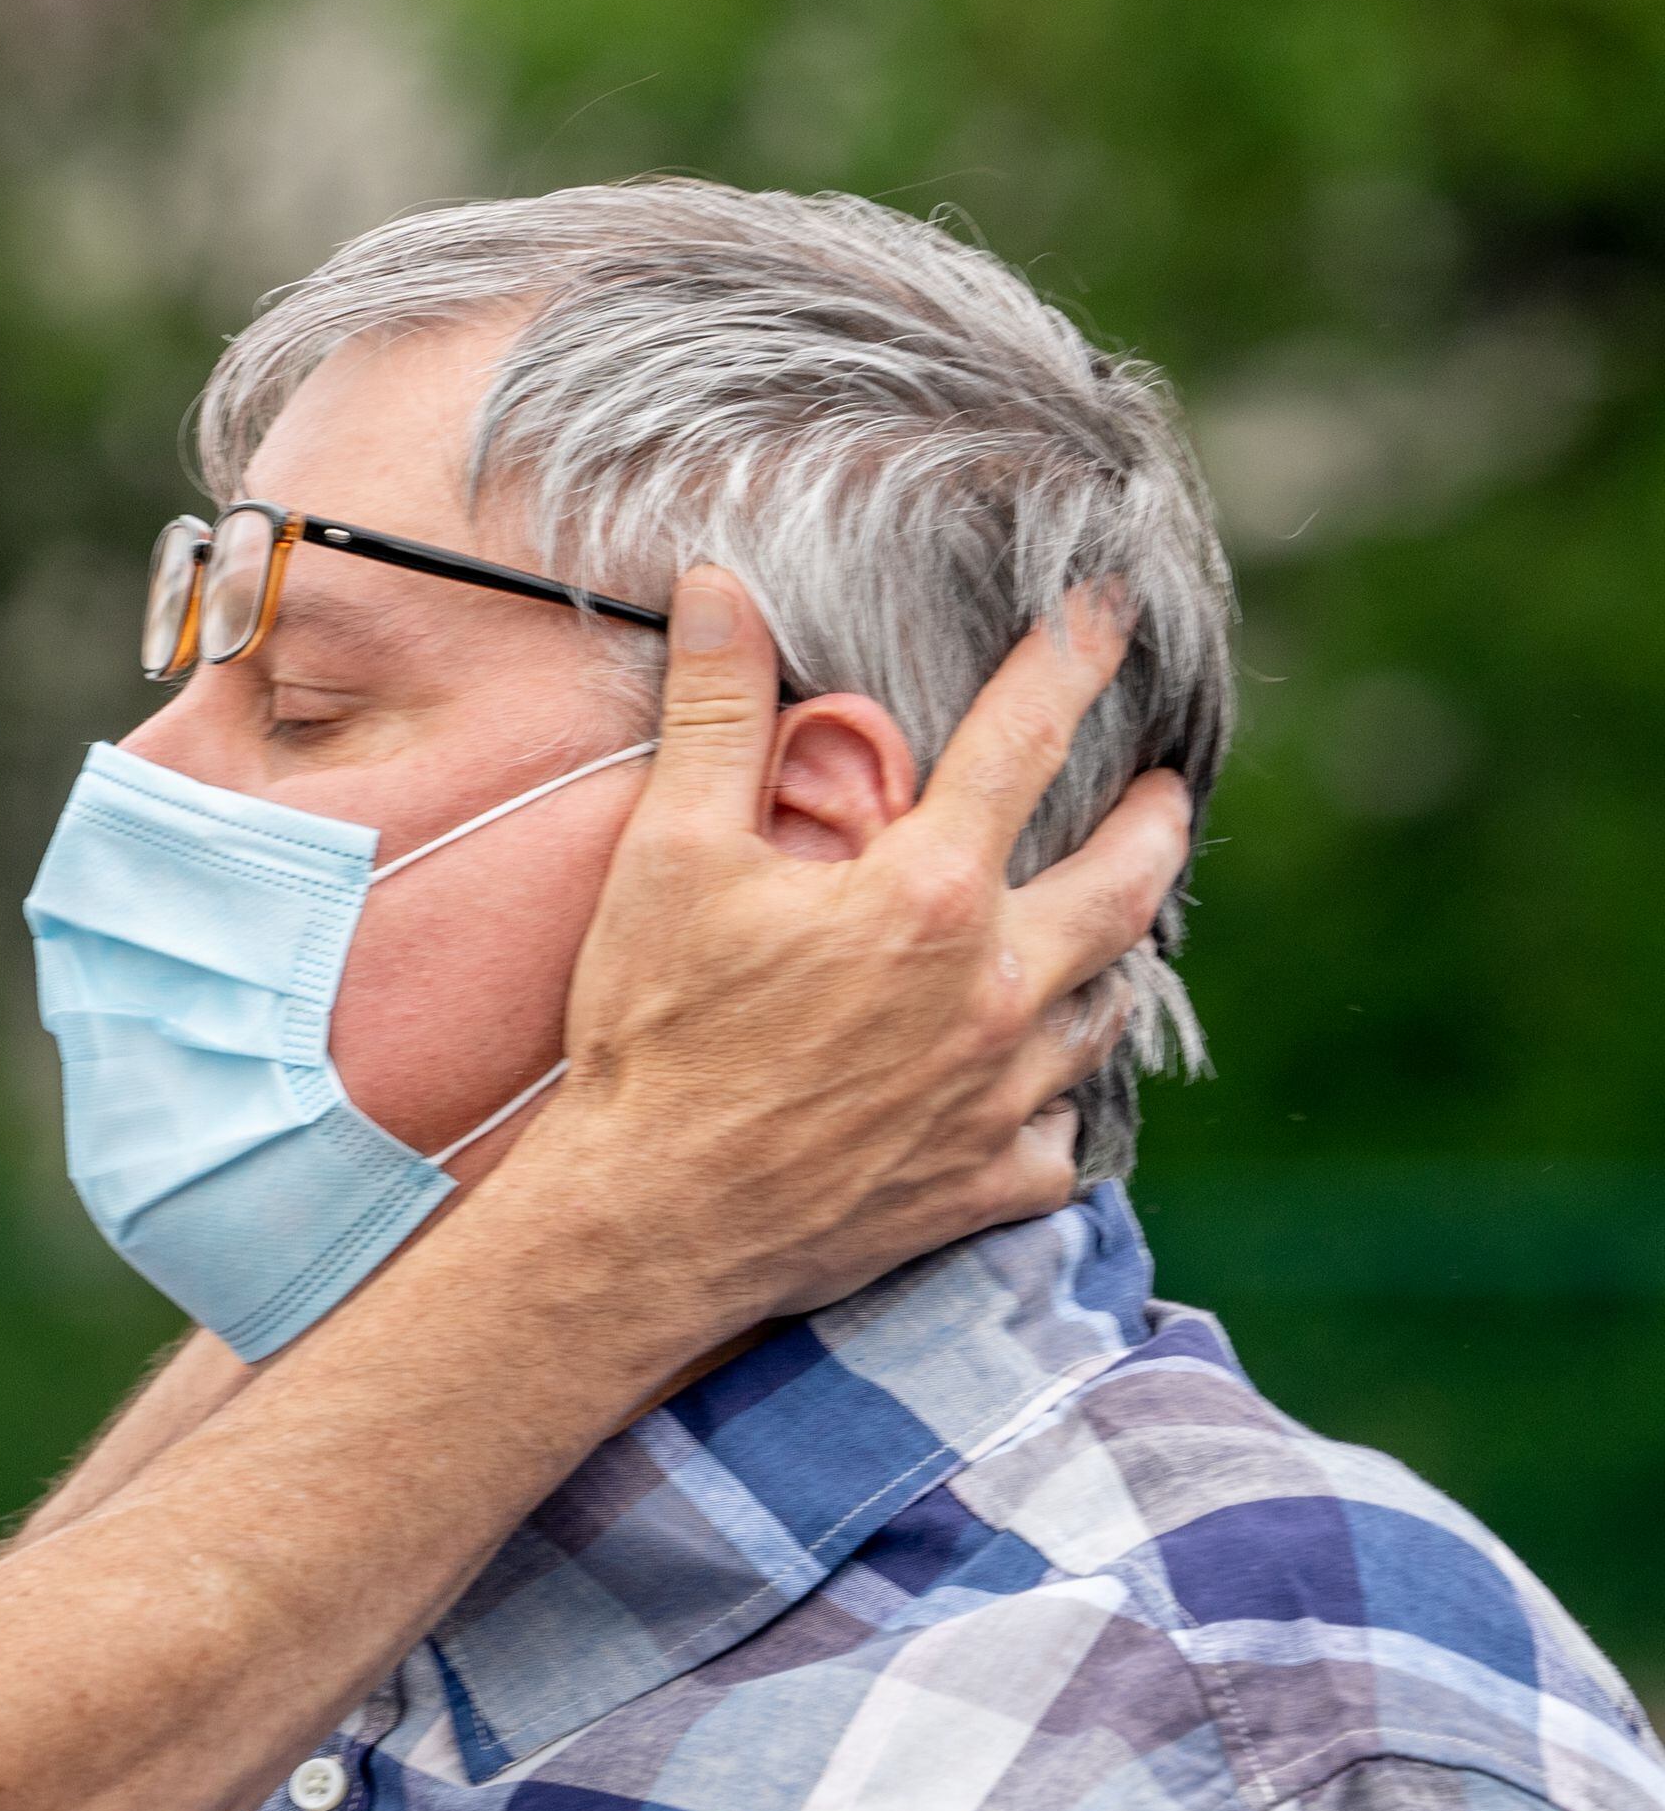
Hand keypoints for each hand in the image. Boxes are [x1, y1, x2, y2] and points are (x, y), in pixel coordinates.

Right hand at [517, 565, 1191, 1323]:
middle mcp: (994, 990)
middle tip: (1163, 794)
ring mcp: (1004, 1094)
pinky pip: (1065, 1130)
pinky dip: (1056, 1096)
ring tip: (1099, 934)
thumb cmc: (654, 1034)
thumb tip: (723, 587)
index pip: (1024, 742)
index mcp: (927, 895)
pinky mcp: (990, 1182)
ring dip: (1108, 957)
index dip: (1071, 660)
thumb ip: (715, 713)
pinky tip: (1031, 1084)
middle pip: (1127, 883)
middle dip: (1155, 824)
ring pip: (1105, 1006)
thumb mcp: (669, 857)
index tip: (1110, 612)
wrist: (648, 1223)